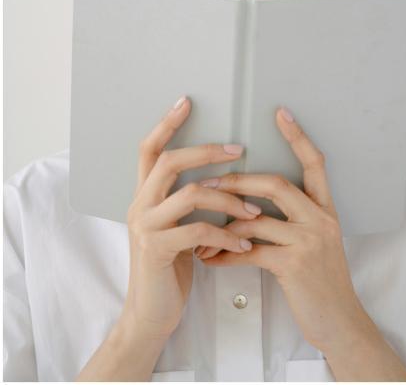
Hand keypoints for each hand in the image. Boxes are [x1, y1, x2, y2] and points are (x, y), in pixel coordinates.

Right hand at [119, 95, 261, 342]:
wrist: (150, 315)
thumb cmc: (170, 268)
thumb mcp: (175, 229)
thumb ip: (184, 203)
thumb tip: (217, 178)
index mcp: (144, 196)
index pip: (148, 149)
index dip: (166, 124)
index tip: (186, 101)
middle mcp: (139, 205)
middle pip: (169, 161)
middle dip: (205, 151)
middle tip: (237, 148)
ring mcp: (145, 227)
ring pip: (189, 194)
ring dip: (228, 198)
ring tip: (254, 210)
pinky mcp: (157, 251)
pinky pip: (198, 231)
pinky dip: (226, 234)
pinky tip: (244, 244)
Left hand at [194, 106, 367, 353]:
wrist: (339, 322)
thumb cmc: (319, 281)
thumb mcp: (315, 242)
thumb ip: (291, 220)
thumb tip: (249, 204)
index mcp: (325, 209)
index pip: (315, 163)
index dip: (298, 136)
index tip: (281, 112)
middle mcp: (320, 219)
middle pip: (276, 184)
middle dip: (237, 181)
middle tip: (207, 182)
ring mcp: (309, 241)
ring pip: (257, 218)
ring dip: (223, 224)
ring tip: (199, 231)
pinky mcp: (294, 265)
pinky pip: (250, 251)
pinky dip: (224, 254)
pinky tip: (209, 258)